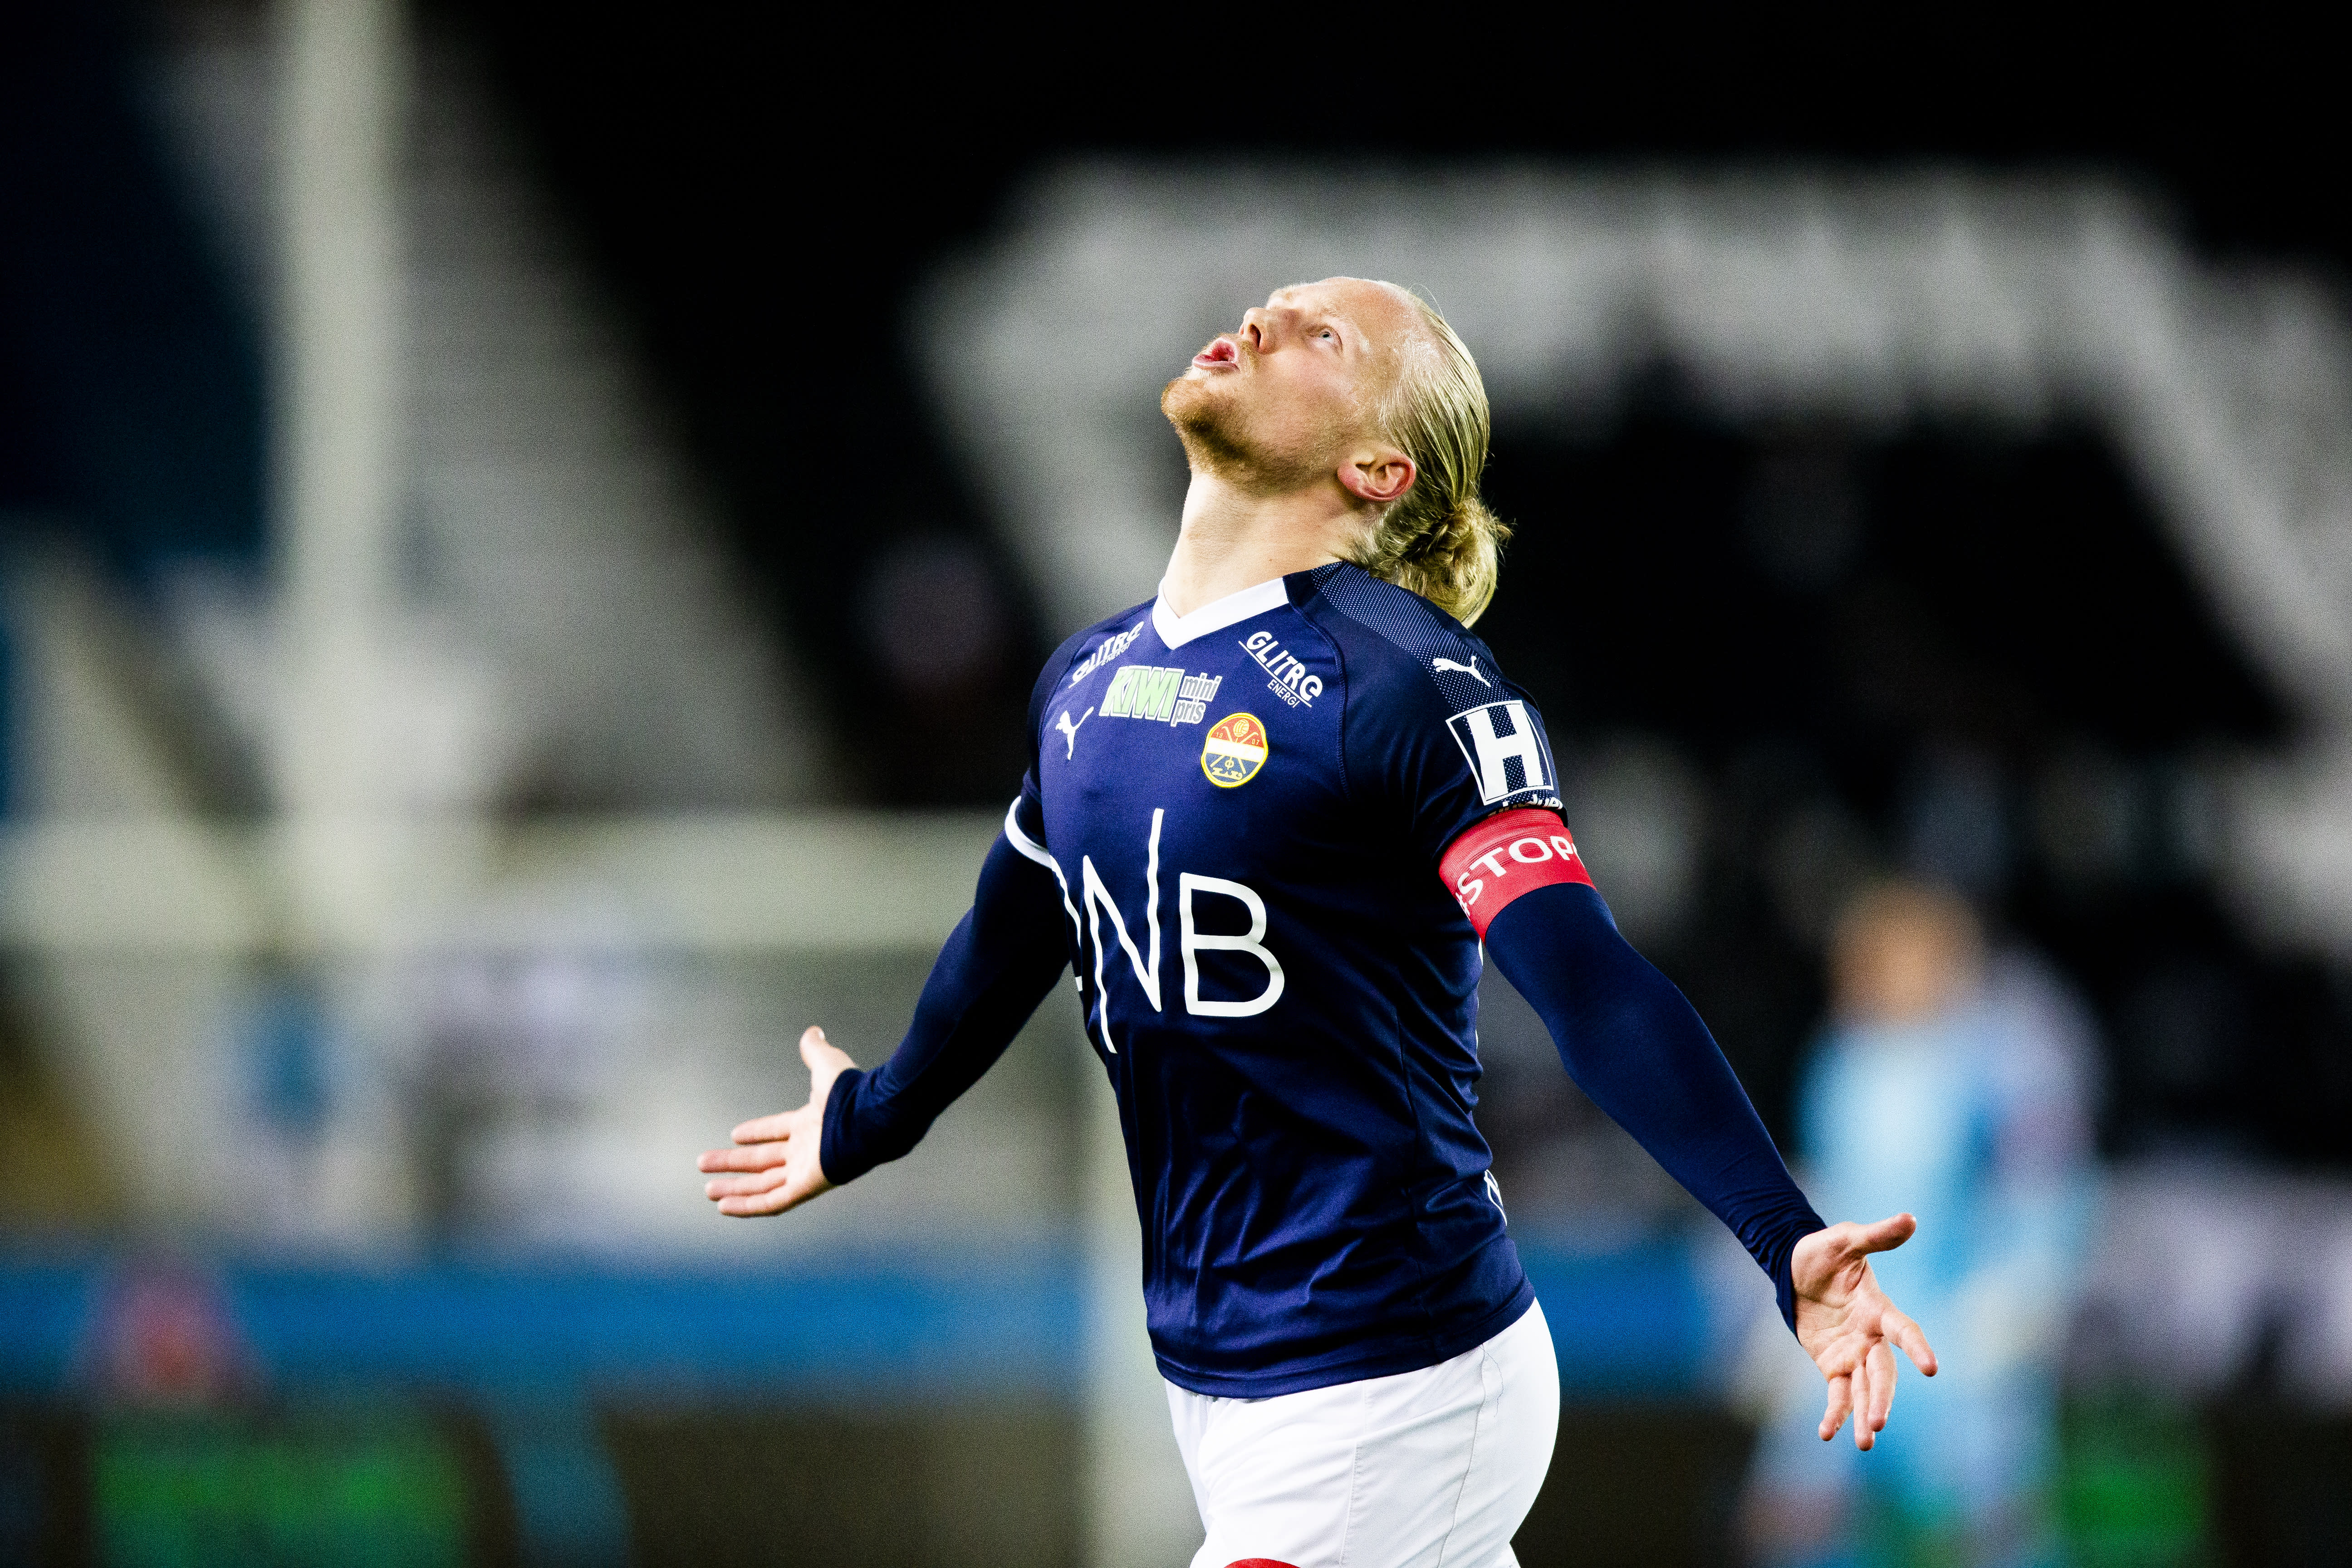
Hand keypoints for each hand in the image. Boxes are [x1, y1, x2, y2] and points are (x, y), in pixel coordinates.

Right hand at [696, 1028, 855, 1216]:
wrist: (872, 1117)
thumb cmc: (852, 1092)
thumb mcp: (827, 1065)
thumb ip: (815, 1051)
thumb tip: (813, 1032)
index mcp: (811, 1124)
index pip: (778, 1131)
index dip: (756, 1133)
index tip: (733, 1134)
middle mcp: (808, 1149)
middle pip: (763, 1161)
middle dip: (733, 1164)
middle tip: (704, 1163)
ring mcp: (807, 1171)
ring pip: (764, 1184)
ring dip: (735, 1188)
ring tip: (708, 1190)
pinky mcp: (807, 1187)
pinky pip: (772, 1202)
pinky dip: (748, 1206)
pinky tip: (725, 1207)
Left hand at [1790, 1213, 1938, 1450]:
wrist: (1795, 1265)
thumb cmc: (1824, 1251)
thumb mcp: (1846, 1240)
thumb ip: (1875, 1235)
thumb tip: (1910, 1218)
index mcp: (1878, 1308)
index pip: (1903, 1329)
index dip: (1916, 1346)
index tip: (1931, 1368)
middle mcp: (1870, 1336)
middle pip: (1881, 1371)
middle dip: (1880, 1397)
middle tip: (1877, 1423)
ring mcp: (1853, 1353)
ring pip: (1863, 1389)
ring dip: (1864, 1413)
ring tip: (1865, 1442)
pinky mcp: (1833, 1364)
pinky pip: (1837, 1393)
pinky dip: (1834, 1413)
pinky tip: (1827, 1434)